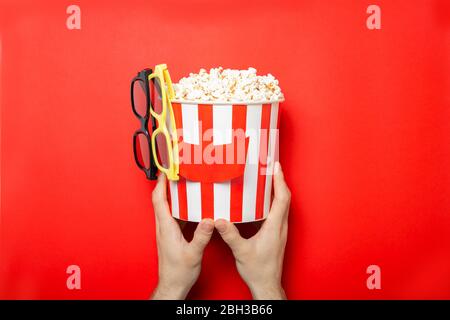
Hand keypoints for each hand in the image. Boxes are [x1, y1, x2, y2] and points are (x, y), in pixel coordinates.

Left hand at [151, 174, 213, 299]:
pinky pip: (173, 216)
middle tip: (175, 171)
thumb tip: (209, 219)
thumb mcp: (193, 254)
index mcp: (166, 228)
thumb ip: (201, 236)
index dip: (160, 183)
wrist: (172, 285)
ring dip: (172, 194)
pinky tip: (190, 205)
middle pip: (160, 200)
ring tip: (183, 183)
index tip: (166, 170)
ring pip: (166, 207)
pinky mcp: (171, 235)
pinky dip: (179, 206)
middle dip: (166, 184)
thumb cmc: (179, 272)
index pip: (159, 200)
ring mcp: (166, 231)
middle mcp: (163, 227)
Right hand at [215, 162, 289, 299]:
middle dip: (279, 181)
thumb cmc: (258, 270)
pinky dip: (273, 201)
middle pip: (285, 198)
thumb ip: (230, 235)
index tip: (276, 167)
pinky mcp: (276, 234)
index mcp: (274, 227)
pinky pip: (278, 212)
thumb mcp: (241, 251)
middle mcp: (280, 226)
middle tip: (271, 167)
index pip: (282, 198)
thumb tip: (219, 220)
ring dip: (277, 190)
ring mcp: (280, 230)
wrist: (266, 284)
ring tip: (267, 179)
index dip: (280, 181)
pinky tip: (262, 201)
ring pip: (282, 205)